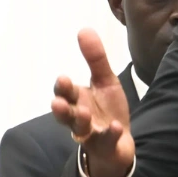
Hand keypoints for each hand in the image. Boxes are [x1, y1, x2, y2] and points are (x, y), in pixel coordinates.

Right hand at [51, 29, 134, 176]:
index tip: (63, 78)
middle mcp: (78, 118)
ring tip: (84, 113)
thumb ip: (95, 59)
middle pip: (66, 114)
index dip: (62, 87)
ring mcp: (91, 134)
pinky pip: (106, 142)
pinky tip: (116, 127)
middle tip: (59, 102)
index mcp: (77, 100)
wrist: (118, 143)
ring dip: (80, 121)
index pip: (65, 92)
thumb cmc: (106, 110)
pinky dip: (110, 135)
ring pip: (80, 130)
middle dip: (62, 108)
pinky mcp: (105, 147)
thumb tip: (84, 29)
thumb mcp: (105, 82)